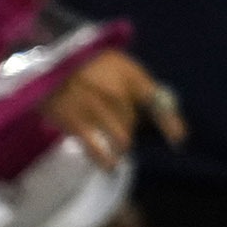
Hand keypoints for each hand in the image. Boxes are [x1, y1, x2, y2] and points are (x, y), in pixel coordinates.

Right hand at [44, 49, 182, 169]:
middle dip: (130, 128)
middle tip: (119, 128)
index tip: (179, 138)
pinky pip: (96, 148)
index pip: (158, 103)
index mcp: (132, 76)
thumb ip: (135, 84)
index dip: (171, 123)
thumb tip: (155, 106)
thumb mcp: (118, 64)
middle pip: (135, 124)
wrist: (48, 61)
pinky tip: (109, 166)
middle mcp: (119, 93)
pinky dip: (105, 160)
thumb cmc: (86, 62)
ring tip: (116, 148)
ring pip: (121, 138)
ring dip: (120, 145)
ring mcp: (97, 108)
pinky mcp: (76, 122)